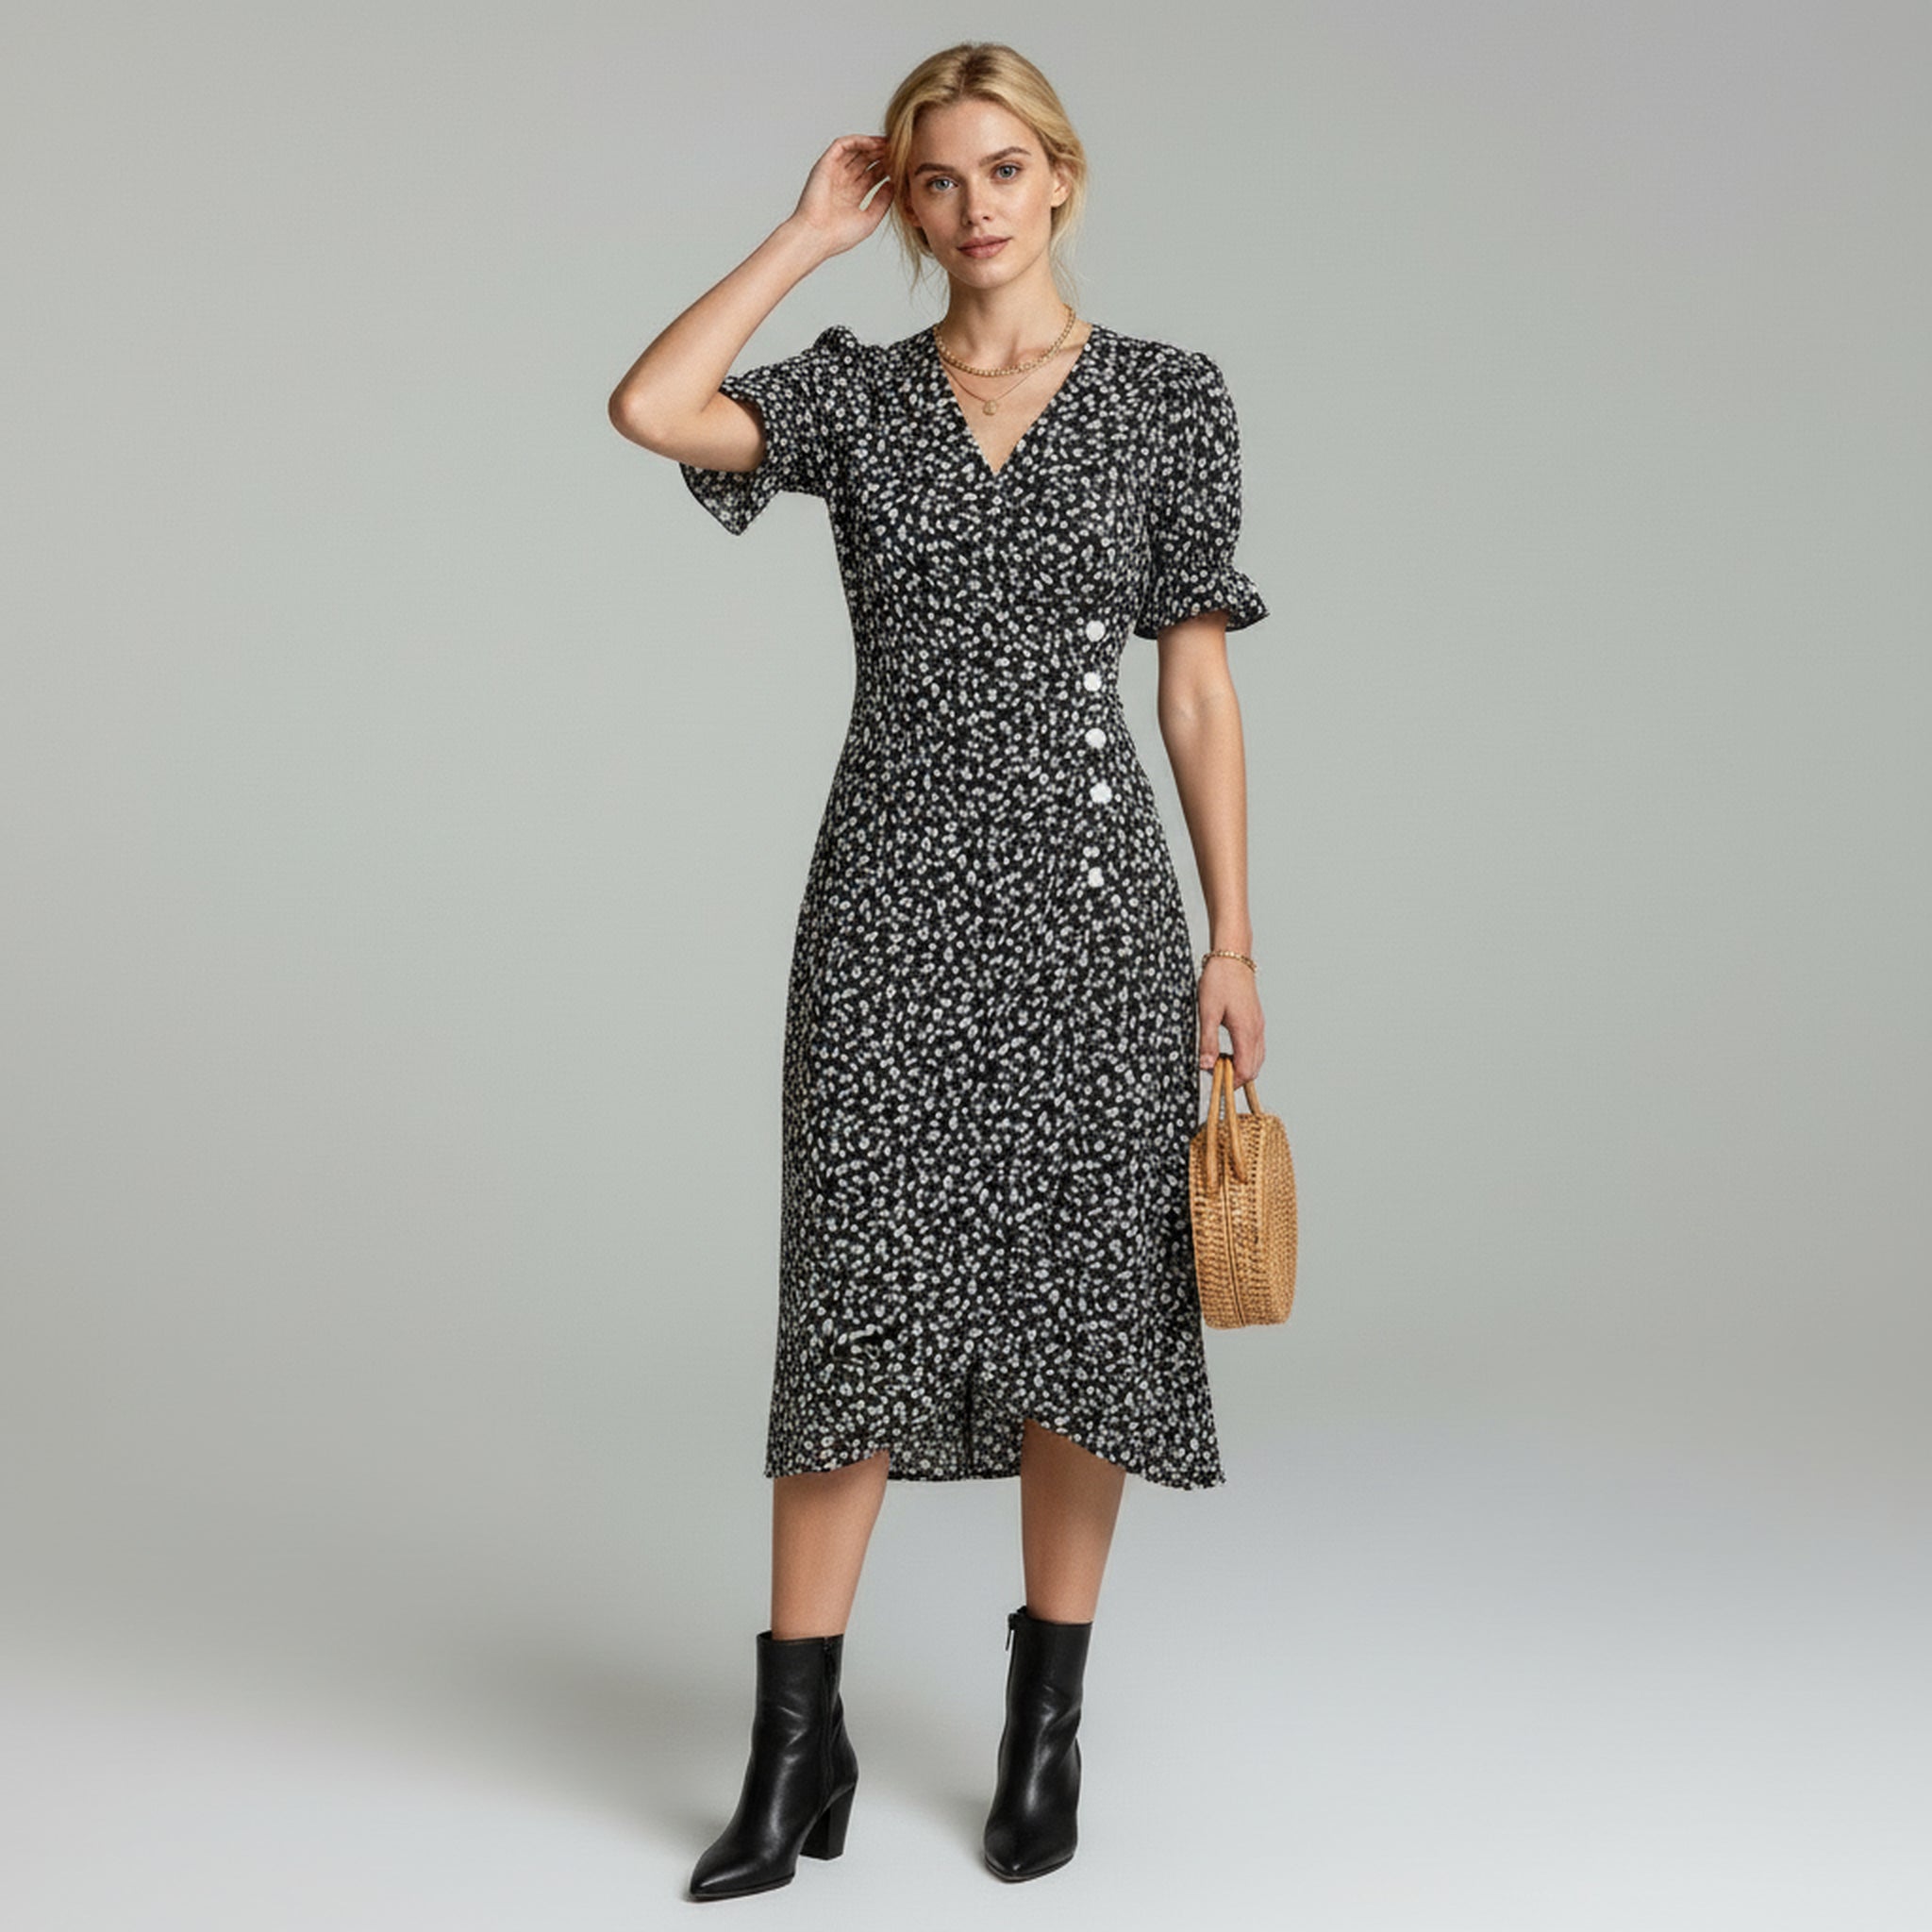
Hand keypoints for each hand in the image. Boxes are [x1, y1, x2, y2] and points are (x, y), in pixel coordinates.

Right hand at [786, 135, 894, 257]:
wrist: (816, 237)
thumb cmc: (839, 236)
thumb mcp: (869, 219)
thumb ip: (882, 201)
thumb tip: (893, 184)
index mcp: (852, 196)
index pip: (872, 175)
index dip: (887, 168)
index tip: (903, 165)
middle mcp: (843, 182)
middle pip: (865, 161)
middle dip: (882, 155)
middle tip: (899, 150)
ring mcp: (834, 172)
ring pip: (855, 150)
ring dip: (872, 145)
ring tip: (888, 144)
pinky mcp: (825, 164)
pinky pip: (842, 145)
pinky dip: (858, 141)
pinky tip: (873, 143)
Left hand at [1198, 957, 1264, 1085]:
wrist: (1232, 957)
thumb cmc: (1219, 981)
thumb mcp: (1207, 1013)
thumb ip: (1208, 1042)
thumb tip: (1206, 1067)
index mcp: (1246, 1031)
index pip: (1246, 1070)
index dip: (1231, 1082)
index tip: (1214, 1082)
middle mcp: (1257, 1031)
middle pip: (1254, 1068)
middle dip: (1236, 1077)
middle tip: (1214, 1074)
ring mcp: (1259, 1025)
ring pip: (1257, 1058)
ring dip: (1241, 1066)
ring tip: (1219, 1062)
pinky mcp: (1257, 1020)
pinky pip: (1256, 1047)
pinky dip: (1245, 1056)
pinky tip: (1229, 1051)